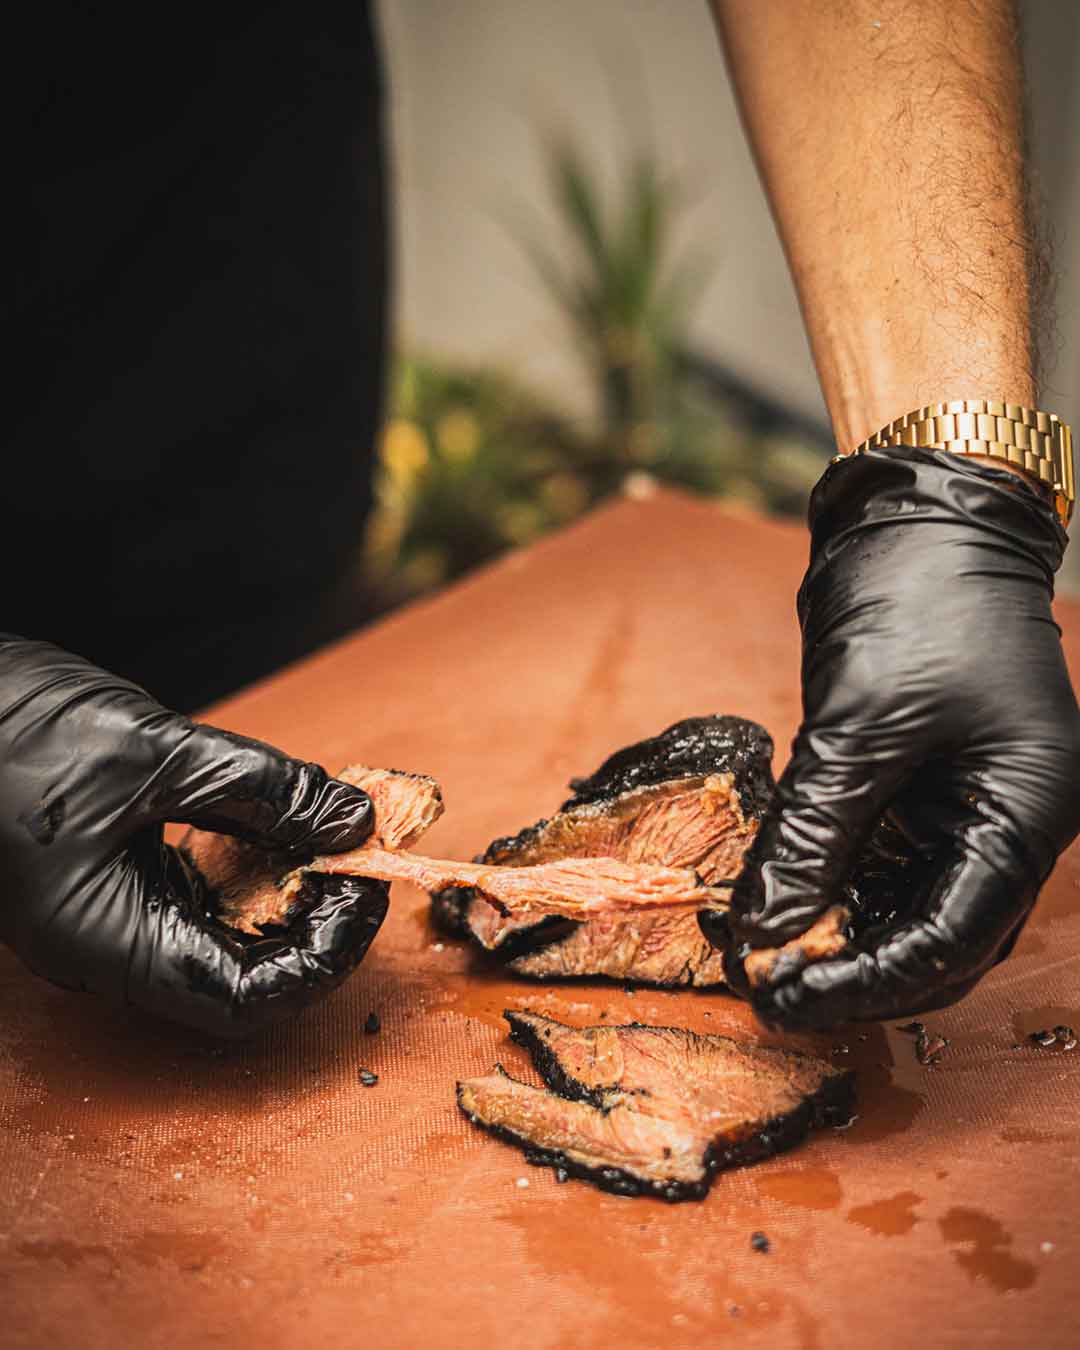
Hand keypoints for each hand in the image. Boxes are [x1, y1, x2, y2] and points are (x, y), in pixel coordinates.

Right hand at [0, 637, 385, 1036]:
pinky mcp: (116, 879)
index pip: (245, 999)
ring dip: (292, 887)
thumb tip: (354, 819)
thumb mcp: (156, 752)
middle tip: (365, 857)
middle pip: (246, 970)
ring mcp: (112, 916)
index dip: (324, 957)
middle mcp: (111, 948)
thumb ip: (265, 789)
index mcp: (108, 944)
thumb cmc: (9, 730)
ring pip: (228, 932)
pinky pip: (203, 893)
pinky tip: (285, 820)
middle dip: (318, 919)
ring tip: (337, 831)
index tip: (367, 890)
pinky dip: (255, 861)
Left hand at [702, 446, 1079, 1026]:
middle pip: (931, 936)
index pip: (955, 938)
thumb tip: (762, 927)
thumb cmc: (920, 602)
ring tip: (758, 957)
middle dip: (853, 971)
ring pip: (895, 903)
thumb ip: (814, 834)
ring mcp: (953, 804)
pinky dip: (823, 884)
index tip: (791, 998)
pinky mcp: (906, 782)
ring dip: (831, 933)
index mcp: (1023, 816)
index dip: (873, 981)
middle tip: (769, 994)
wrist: (916, 512)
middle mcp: (997, 823)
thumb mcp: (862, 725)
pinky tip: (771, 903)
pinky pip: (868, 858)